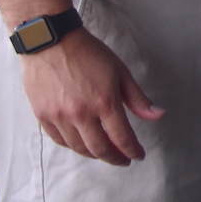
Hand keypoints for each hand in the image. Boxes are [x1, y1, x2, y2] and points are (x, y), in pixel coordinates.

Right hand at [20, 28, 164, 165]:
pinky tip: (83, 144)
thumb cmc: (88, 54)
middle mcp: (81, 114)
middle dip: (115, 158)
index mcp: (104, 103)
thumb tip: (157, 116)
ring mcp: (59, 117)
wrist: (51, 42)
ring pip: (79, 148)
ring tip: (105, 152)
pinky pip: (60, 140)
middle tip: (123, 160)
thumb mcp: (120, 72)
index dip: (132, 150)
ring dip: (95, 154)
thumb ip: (137, 99)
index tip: (138, 155)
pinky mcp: (42, 116)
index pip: (122, 138)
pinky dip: (74, 146)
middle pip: (100, 149)